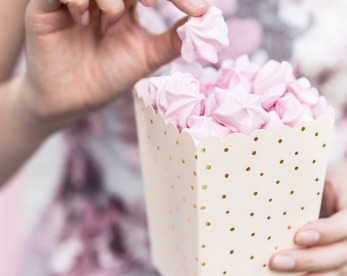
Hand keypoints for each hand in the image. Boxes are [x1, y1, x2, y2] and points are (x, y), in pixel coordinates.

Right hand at [20, 0, 208, 131]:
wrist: (72, 102)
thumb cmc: (107, 77)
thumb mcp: (146, 57)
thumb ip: (173, 40)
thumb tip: (207, 22)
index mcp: (126, 3)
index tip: (198, 11)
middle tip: (154, 2)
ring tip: (113, 17)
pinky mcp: (46, 7)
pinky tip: (84, 17)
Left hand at [270, 173, 346, 275]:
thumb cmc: (329, 184)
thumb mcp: (323, 175)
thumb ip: (304, 183)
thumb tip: (267, 182)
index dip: (327, 231)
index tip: (298, 235)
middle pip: (340, 254)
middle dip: (307, 261)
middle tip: (276, 262)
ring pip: (334, 275)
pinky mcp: (342, 269)